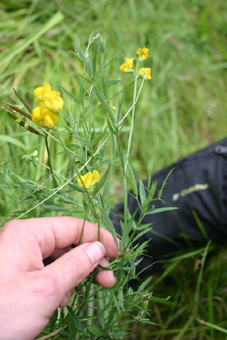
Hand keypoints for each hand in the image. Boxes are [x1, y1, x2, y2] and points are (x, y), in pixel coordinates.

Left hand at [0, 217, 117, 339]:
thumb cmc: (3, 313)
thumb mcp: (47, 288)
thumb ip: (77, 264)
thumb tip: (99, 249)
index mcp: (29, 233)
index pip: (75, 226)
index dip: (99, 238)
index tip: (118, 256)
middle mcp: (24, 239)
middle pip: (68, 241)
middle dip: (90, 259)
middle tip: (108, 280)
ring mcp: (19, 256)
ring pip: (59, 257)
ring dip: (76, 273)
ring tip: (83, 291)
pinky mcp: (17, 273)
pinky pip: (47, 270)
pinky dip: (60, 282)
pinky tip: (61, 298)